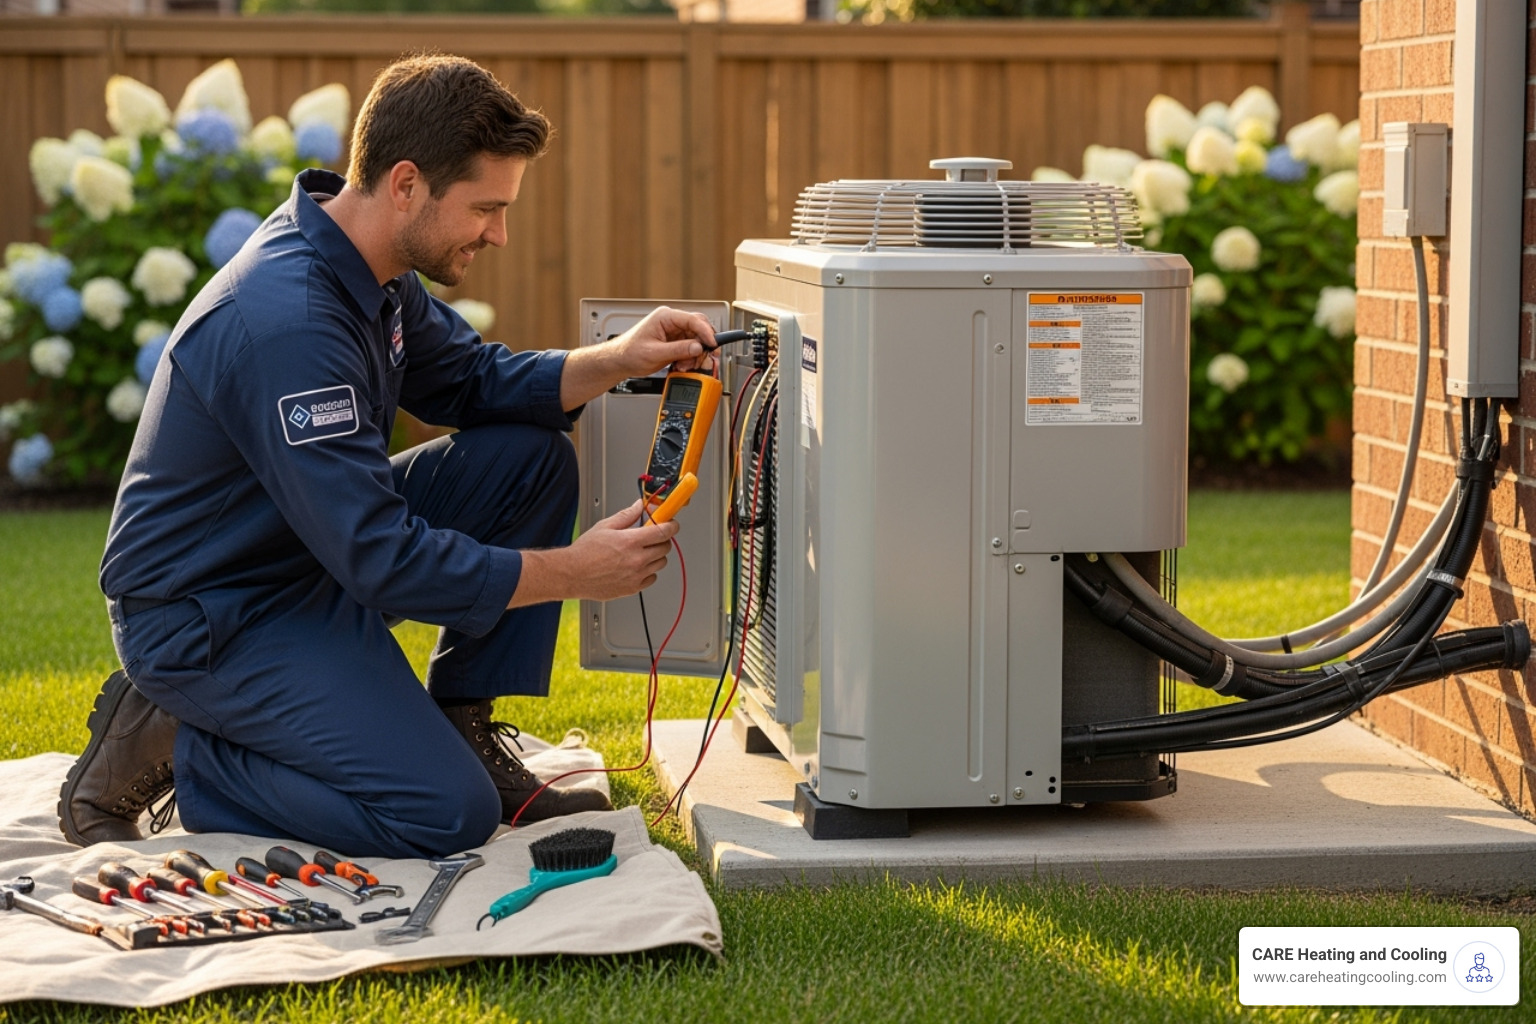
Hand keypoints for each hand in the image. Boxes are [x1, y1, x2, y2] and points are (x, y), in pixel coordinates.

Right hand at [552, 499, 678, 601]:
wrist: (572, 574)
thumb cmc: (584, 552)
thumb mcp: (605, 526)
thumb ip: (626, 515)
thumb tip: (639, 506)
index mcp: (631, 541)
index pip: (663, 531)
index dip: (671, 525)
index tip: (671, 523)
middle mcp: (637, 560)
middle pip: (665, 547)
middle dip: (662, 540)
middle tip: (653, 537)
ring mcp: (636, 575)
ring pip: (661, 563)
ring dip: (656, 555)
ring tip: (642, 552)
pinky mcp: (633, 588)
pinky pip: (652, 578)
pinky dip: (649, 571)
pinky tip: (637, 566)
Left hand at [612, 306, 718, 377]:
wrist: (620, 361)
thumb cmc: (629, 353)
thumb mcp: (655, 353)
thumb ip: (678, 350)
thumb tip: (698, 347)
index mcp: (665, 317)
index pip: (693, 320)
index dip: (706, 332)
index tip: (713, 344)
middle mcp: (671, 321)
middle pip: (698, 328)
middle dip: (703, 344)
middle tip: (705, 357)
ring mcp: (673, 331)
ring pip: (696, 339)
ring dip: (695, 354)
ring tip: (685, 365)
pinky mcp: (674, 341)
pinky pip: (690, 347)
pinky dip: (690, 357)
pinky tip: (682, 364)